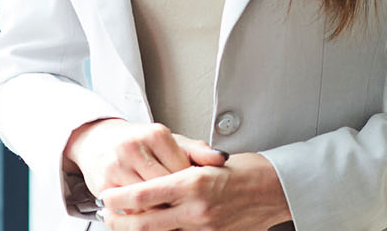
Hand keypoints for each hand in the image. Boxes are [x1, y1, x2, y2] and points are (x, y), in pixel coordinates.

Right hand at [63, 119, 227, 199]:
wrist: (98, 140)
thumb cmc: (140, 143)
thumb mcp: (170, 141)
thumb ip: (197, 151)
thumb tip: (222, 158)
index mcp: (155, 134)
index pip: (181, 169)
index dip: (189, 184)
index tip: (193, 190)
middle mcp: (133, 147)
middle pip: (164, 186)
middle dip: (174, 198)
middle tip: (183, 204)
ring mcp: (116, 166)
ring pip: (146, 201)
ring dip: (158, 208)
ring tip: (166, 207)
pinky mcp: (102, 184)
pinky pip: (128, 208)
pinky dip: (139, 212)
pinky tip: (147, 208)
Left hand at [96, 152, 291, 230]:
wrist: (278, 189)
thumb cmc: (249, 169)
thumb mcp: (210, 162)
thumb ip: (181, 173)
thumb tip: (154, 182)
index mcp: (194, 182)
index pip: (145, 194)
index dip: (120, 198)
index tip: (107, 196)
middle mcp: (196, 208)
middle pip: (145, 222)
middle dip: (121, 221)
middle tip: (108, 215)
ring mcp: (205, 226)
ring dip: (139, 228)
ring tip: (127, 222)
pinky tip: (158, 226)